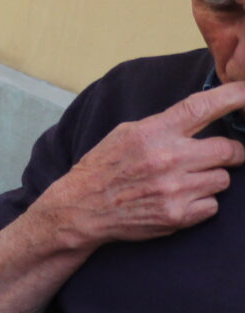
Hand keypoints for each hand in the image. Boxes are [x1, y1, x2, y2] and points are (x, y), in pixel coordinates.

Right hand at [38, 82, 244, 249]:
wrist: (81, 208)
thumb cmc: (104, 168)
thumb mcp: (126, 134)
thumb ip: (164, 125)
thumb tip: (202, 116)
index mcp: (152, 132)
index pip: (201, 107)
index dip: (233, 97)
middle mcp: (166, 159)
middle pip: (228, 150)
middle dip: (232, 153)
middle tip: (223, 155)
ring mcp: (174, 189)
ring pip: (223, 180)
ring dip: (211, 179)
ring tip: (186, 181)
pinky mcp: (177, 215)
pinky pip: (212, 205)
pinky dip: (201, 203)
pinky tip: (178, 199)